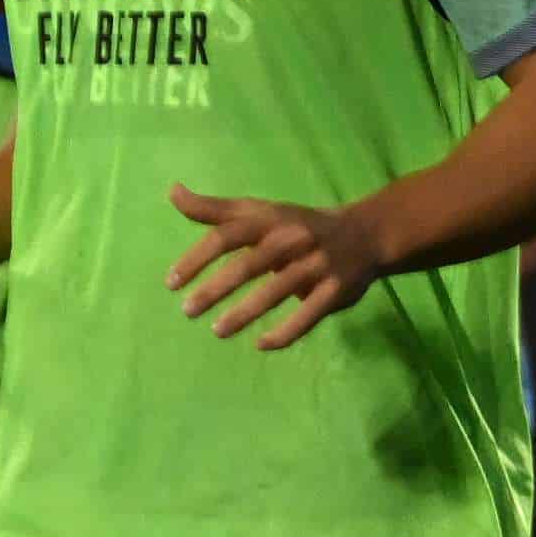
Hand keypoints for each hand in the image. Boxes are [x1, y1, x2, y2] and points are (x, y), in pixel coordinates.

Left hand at [166, 184, 385, 348]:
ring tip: (217, 331)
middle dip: (215, 289)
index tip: (170, 282)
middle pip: (249, 265)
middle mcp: (293, 240)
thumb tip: (172, 192)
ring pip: (277, 291)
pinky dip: (286, 332)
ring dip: (245, 314)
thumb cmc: (296, 224)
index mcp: (269, 221)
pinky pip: (309, 315)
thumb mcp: (257, 212)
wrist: (365, 234)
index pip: (226, 236)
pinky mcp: (337, 290)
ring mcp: (316, 265)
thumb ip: (213, 209)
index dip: (196, 258)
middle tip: (187, 311)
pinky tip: (262, 344)